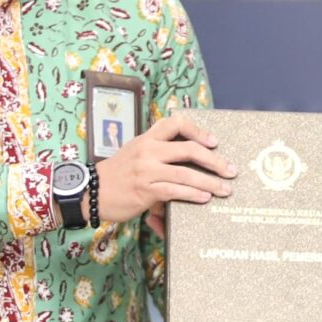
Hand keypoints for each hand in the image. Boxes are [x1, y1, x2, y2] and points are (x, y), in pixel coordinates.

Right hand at [97, 110, 233, 221]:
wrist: (91, 191)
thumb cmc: (117, 175)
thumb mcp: (135, 154)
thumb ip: (158, 155)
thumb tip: (187, 167)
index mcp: (147, 138)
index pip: (175, 123)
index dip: (198, 130)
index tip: (213, 141)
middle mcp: (148, 150)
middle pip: (189, 149)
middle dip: (214, 160)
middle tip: (230, 170)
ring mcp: (146, 170)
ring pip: (186, 173)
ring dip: (210, 182)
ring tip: (225, 189)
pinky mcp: (145, 190)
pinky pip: (175, 190)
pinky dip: (193, 194)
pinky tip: (204, 198)